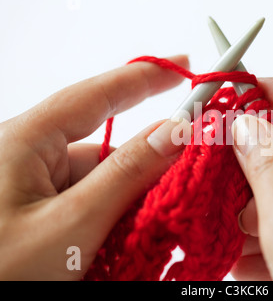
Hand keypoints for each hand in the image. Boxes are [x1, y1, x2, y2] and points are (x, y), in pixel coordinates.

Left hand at [0, 55, 189, 279]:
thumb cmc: (2, 273)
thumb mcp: (72, 224)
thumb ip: (127, 174)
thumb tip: (174, 132)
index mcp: (26, 143)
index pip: (95, 95)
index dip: (143, 77)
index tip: (181, 66)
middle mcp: (31, 160)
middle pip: (106, 149)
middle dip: (146, 168)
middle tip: (185, 184)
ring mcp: (38, 191)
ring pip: (103, 183)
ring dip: (131, 204)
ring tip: (142, 236)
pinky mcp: (45, 216)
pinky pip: (92, 205)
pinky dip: (115, 220)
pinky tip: (125, 242)